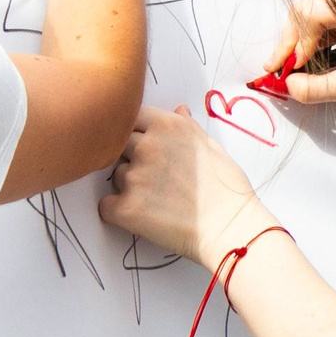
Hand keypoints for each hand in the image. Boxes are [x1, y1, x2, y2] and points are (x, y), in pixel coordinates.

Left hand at [99, 105, 259, 272]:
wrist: (228, 226)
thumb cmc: (226, 186)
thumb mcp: (212, 146)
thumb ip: (188, 126)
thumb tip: (178, 110)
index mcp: (167, 125)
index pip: (132, 115)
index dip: (136, 130)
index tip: (145, 143)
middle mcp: (146, 146)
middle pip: (119, 144)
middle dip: (130, 157)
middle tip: (153, 176)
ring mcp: (133, 176)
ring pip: (115, 175)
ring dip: (127, 185)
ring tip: (156, 199)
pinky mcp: (125, 207)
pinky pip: (106, 205)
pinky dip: (118, 211)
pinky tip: (142, 215)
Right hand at [261, 5, 335, 118]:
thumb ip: (320, 88)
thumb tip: (289, 84)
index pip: (313, 11)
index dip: (298, 39)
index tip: (291, 67)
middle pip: (306, 10)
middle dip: (290, 40)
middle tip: (276, 68)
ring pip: (310, 14)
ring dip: (297, 40)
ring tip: (289, 66)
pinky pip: (320, 21)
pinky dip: (309, 39)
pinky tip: (305, 58)